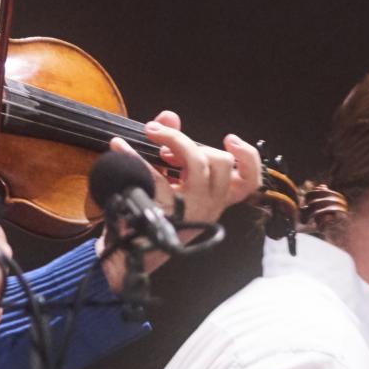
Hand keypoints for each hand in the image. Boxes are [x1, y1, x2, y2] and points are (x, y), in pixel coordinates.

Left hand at [99, 111, 263, 279]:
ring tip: (152, 138)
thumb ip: (173, 144)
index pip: (249, 182)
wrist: (127, 252)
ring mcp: (190, 211)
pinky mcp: (165, 214)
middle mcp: (209, 207)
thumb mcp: (169, 178)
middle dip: (191, 142)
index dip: (248, 158)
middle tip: (165, 142)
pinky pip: (155, 176)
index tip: (230, 139)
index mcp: (216, 199)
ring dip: (174, 142)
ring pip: (199, 163)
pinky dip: (134, 155)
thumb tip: (170, 116)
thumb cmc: (152, 212)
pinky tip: (119, 146)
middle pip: (221, 162)